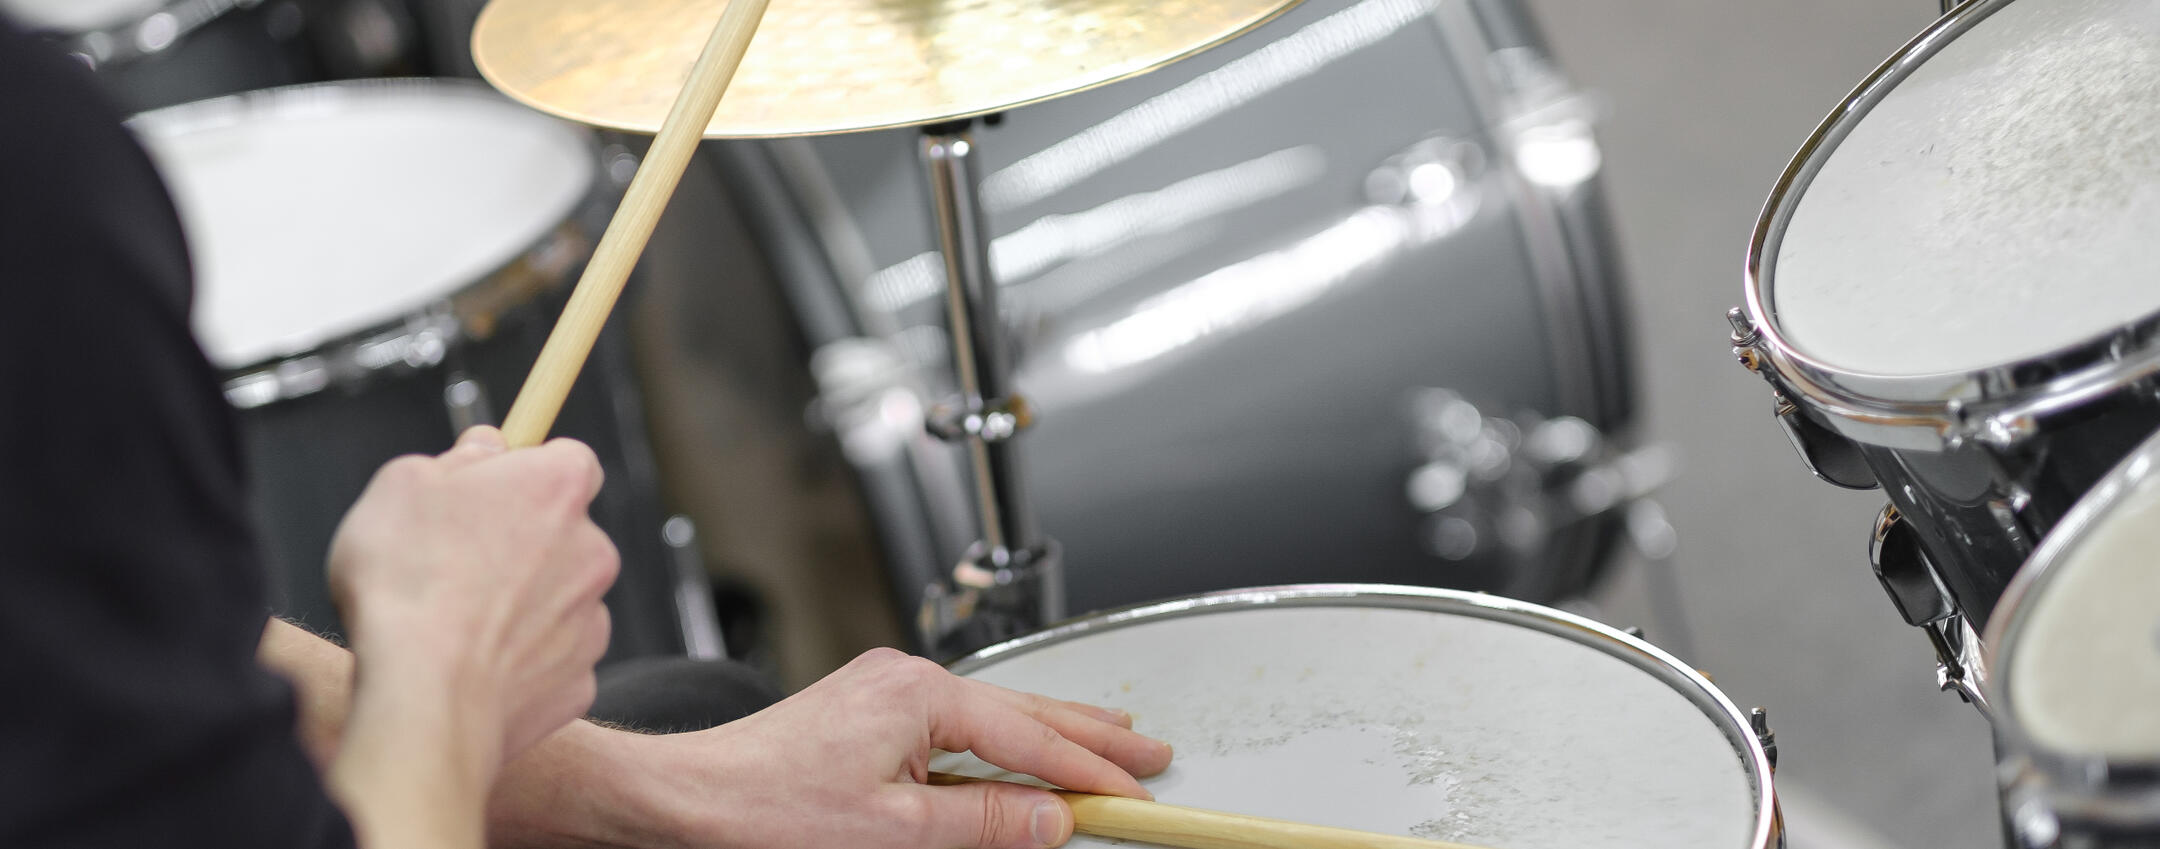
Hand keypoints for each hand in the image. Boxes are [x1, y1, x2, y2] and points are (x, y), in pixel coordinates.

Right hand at [327, 426, 618, 766]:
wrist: (425, 695)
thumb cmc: (407, 583)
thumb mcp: (402, 485)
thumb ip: (456, 458)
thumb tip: (484, 448)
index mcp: (559, 487)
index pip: (569, 460)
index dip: (528, 471)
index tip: (493, 485)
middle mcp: (594, 549)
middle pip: (565, 533)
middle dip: (521, 542)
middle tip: (455, 561)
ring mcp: (592, 619)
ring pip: (557, 599)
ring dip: (519, 604)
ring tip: (453, 622)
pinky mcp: (580, 680)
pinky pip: (549, 659)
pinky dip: (518, 661)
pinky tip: (470, 667)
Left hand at [588, 649, 1173, 848]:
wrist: (687, 799)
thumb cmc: (766, 809)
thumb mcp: (895, 832)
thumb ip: (985, 823)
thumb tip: (1054, 819)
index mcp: (921, 696)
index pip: (1032, 739)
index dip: (1092, 771)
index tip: (1140, 791)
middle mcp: (908, 680)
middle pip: (1025, 710)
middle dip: (1092, 733)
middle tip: (1150, 753)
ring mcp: (887, 691)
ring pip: (995, 713)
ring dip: (1052, 731)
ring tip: (1107, 740)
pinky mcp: (870, 710)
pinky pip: (959, 722)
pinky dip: (1004, 739)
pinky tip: (1021, 750)